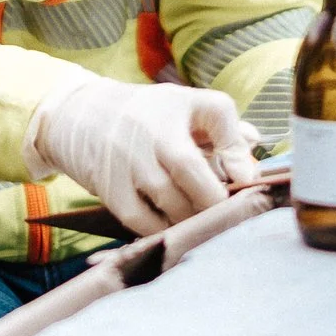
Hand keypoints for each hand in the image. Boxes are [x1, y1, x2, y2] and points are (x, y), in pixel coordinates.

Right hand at [26, 75, 257, 236]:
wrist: (79, 115)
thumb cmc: (146, 114)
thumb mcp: (184, 106)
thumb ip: (223, 129)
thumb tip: (255, 153)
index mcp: (176, 105)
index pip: (217, 115)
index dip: (238, 152)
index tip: (248, 181)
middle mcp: (150, 133)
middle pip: (196, 175)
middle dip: (218, 199)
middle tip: (228, 210)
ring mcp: (127, 163)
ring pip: (174, 204)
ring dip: (195, 217)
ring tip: (202, 218)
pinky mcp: (110, 190)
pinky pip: (146, 223)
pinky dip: (165, 229)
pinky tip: (174, 225)